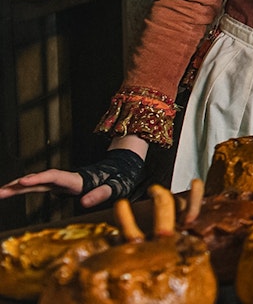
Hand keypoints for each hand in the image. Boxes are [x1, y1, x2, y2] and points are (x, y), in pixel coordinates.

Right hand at [0, 148, 144, 208]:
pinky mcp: (60, 187)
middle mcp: (66, 179)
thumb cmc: (119, 179)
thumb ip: (101, 193)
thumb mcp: (115, 187)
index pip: (55, 177)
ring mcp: (61, 182)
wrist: (121, 169)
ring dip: (18, 187)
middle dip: (20, 185)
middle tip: (0, 191)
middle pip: (40, 179)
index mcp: (78, 179)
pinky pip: (39, 187)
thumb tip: (84, 202)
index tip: (24, 181)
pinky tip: (11, 192)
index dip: (40, 178)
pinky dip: (24, 189)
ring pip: (36, 183)